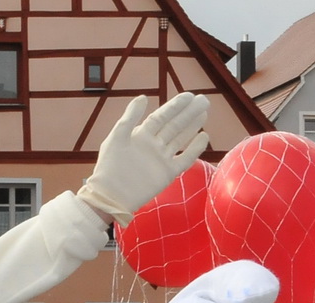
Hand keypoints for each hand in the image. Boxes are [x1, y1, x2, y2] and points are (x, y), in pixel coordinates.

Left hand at [78, 92, 210, 225]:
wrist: (111, 195)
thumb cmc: (110, 166)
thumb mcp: (117, 136)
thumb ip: (130, 117)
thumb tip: (144, 97)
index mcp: (141, 135)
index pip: (162, 116)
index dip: (175, 106)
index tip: (189, 96)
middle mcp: (154, 144)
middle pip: (175, 125)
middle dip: (189, 113)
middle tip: (204, 100)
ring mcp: (162, 158)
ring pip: (181, 139)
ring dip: (193, 126)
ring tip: (205, 113)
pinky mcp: (168, 173)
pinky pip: (185, 159)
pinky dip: (195, 149)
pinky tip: (204, 137)